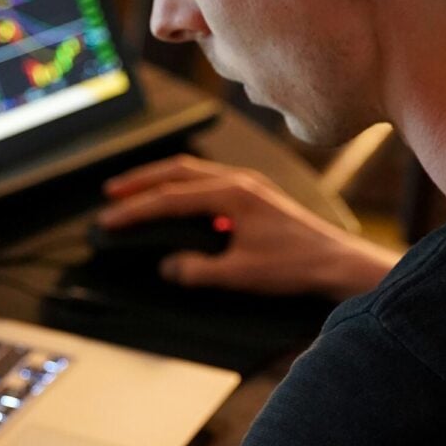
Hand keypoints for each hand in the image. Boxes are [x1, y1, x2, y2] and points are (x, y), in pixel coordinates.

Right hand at [99, 155, 399, 300]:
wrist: (336, 264)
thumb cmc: (295, 266)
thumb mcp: (240, 274)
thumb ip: (198, 270)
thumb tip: (168, 266)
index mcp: (232, 195)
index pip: (170, 198)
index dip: (136, 209)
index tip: (110, 219)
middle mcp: (239, 182)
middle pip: (177, 171)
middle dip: (141, 181)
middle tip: (111, 193)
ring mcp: (248, 186)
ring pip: (193, 173)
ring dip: (160, 180)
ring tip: (134, 191)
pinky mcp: (255, 198)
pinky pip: (208, 184)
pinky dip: (182, 188)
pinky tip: (175, 203)